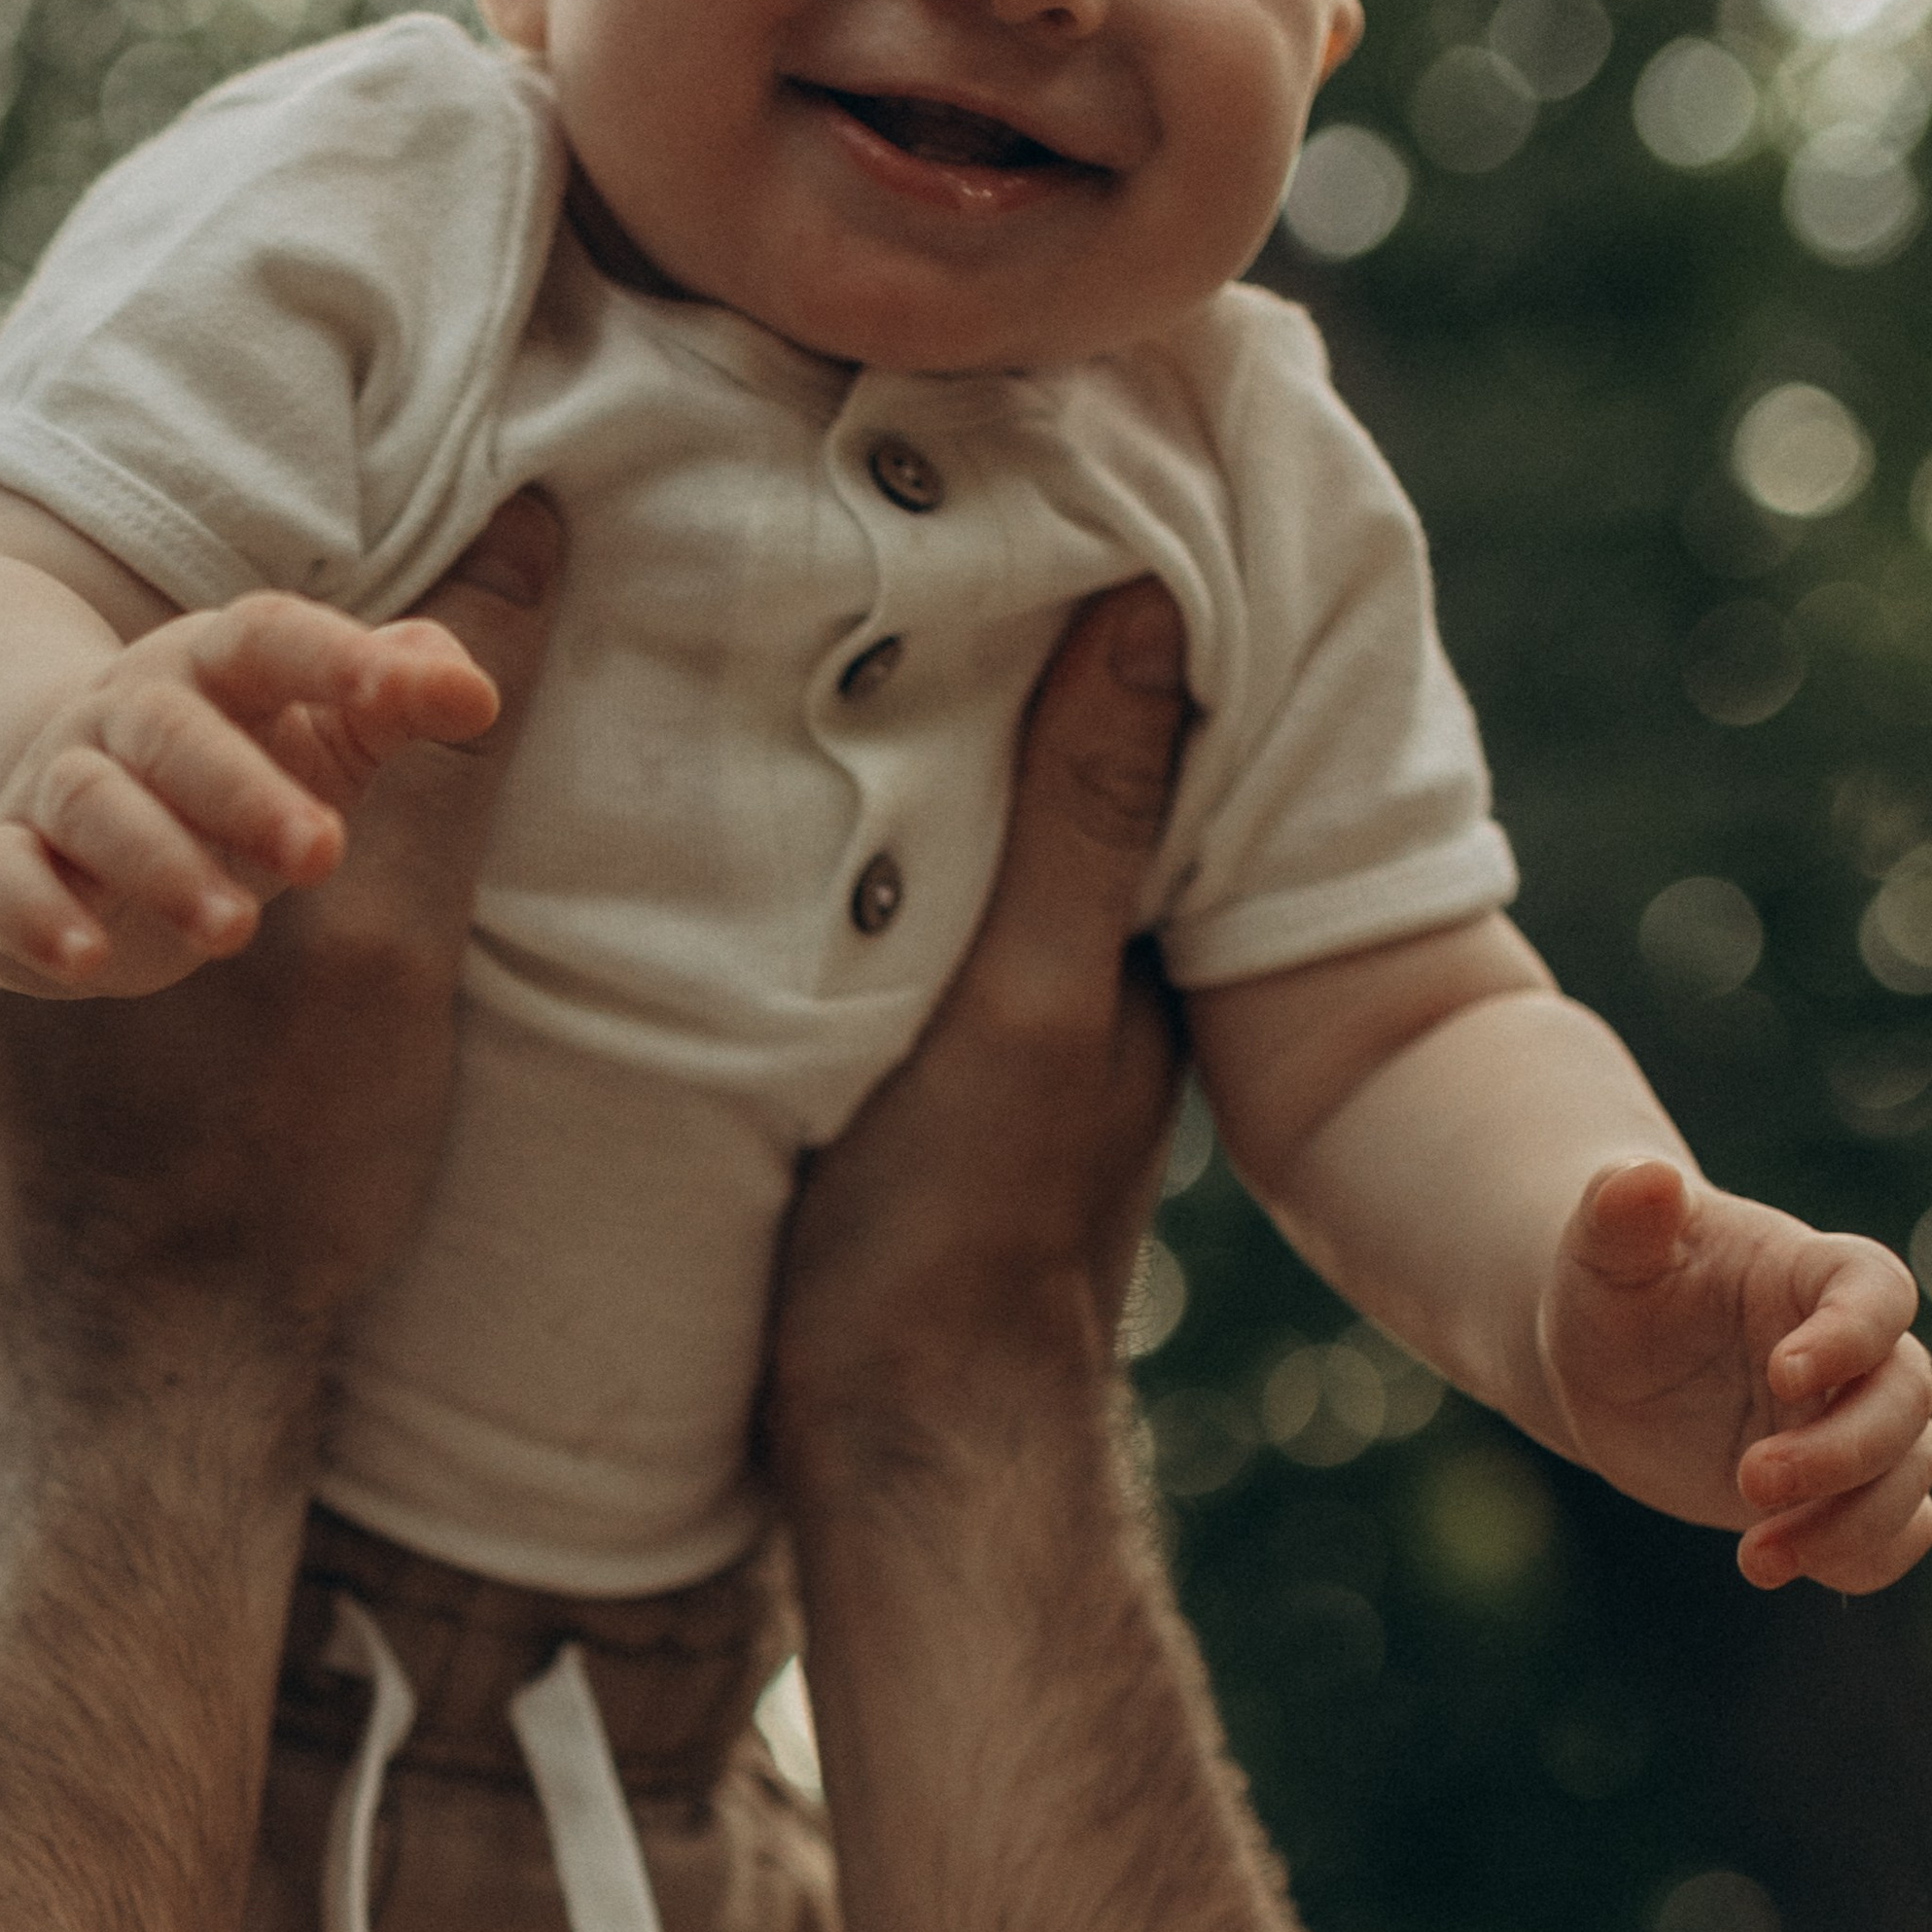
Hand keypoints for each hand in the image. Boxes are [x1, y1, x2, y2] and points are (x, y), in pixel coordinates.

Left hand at [0, 497, 560, 1464]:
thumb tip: (527, 530)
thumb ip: (440, 726)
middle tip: (262, 910)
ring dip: (87, 932)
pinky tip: (112, 1086)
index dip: (225, 741)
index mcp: (19, 835)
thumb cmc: (284, 1163)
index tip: (300, 811)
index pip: (120, 711)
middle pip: (54, 806)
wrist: (158, 1406)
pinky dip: (26, 1037)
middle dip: (158, 837)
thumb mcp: (394, 932)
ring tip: (196, 1002)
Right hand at [0, 593, 500, 993]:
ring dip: (159, 863)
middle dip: (246, 791)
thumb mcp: (322, 732)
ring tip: (233, 931)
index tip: (435, 697)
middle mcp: (128, 712)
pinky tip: (82, 962)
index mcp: (216, 668)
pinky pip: (0, 876)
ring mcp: (59, 782)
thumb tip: (472, 687)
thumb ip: (396, 701)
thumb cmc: (232, 770)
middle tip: (324, 854)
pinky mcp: (3, 859)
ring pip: (95, 805)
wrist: (55, 806)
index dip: (343, 659)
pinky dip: (33, 915)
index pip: (270, 639)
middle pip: (176, 733)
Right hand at [771, 575, 1190, 1501]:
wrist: (904, 1457)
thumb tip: (1152, 610)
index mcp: (1140, 939)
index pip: (1133, 716)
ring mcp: (1008, 1021)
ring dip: (920, 738)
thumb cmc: (961, 1236)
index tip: (1019, 474)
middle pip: (1049, 762)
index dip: (1091, 596)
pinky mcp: (925, 1066)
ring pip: (975, 832)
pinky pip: (910, 905)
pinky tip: (779, 782)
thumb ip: (1084, 826)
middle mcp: (1091, 969)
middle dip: (992, 649)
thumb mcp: (1027, 1010)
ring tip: (818, 607)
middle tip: (891, 509)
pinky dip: (870, 833)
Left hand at [1539, 1157, 1931, 1594]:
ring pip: (1909, 1473)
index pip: (1876, 1292)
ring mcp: (1847, 1421)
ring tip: (1757, 1558)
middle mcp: (1850, 1350)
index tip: (1784, 1374)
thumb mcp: (1602, 1246)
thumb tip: (1646, 1176)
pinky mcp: (1836, 1488)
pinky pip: (1896, 1530)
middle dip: (1845, 1449)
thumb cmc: (1611, 1283)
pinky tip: (1786, 1570)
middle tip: (1751, 1481)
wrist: (1605, 1359)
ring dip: (1852, 1521)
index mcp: (1809, 1271)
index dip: (1853, 1334)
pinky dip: (1866, 1558)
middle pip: (1906, 1395)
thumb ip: (1622, 1209)